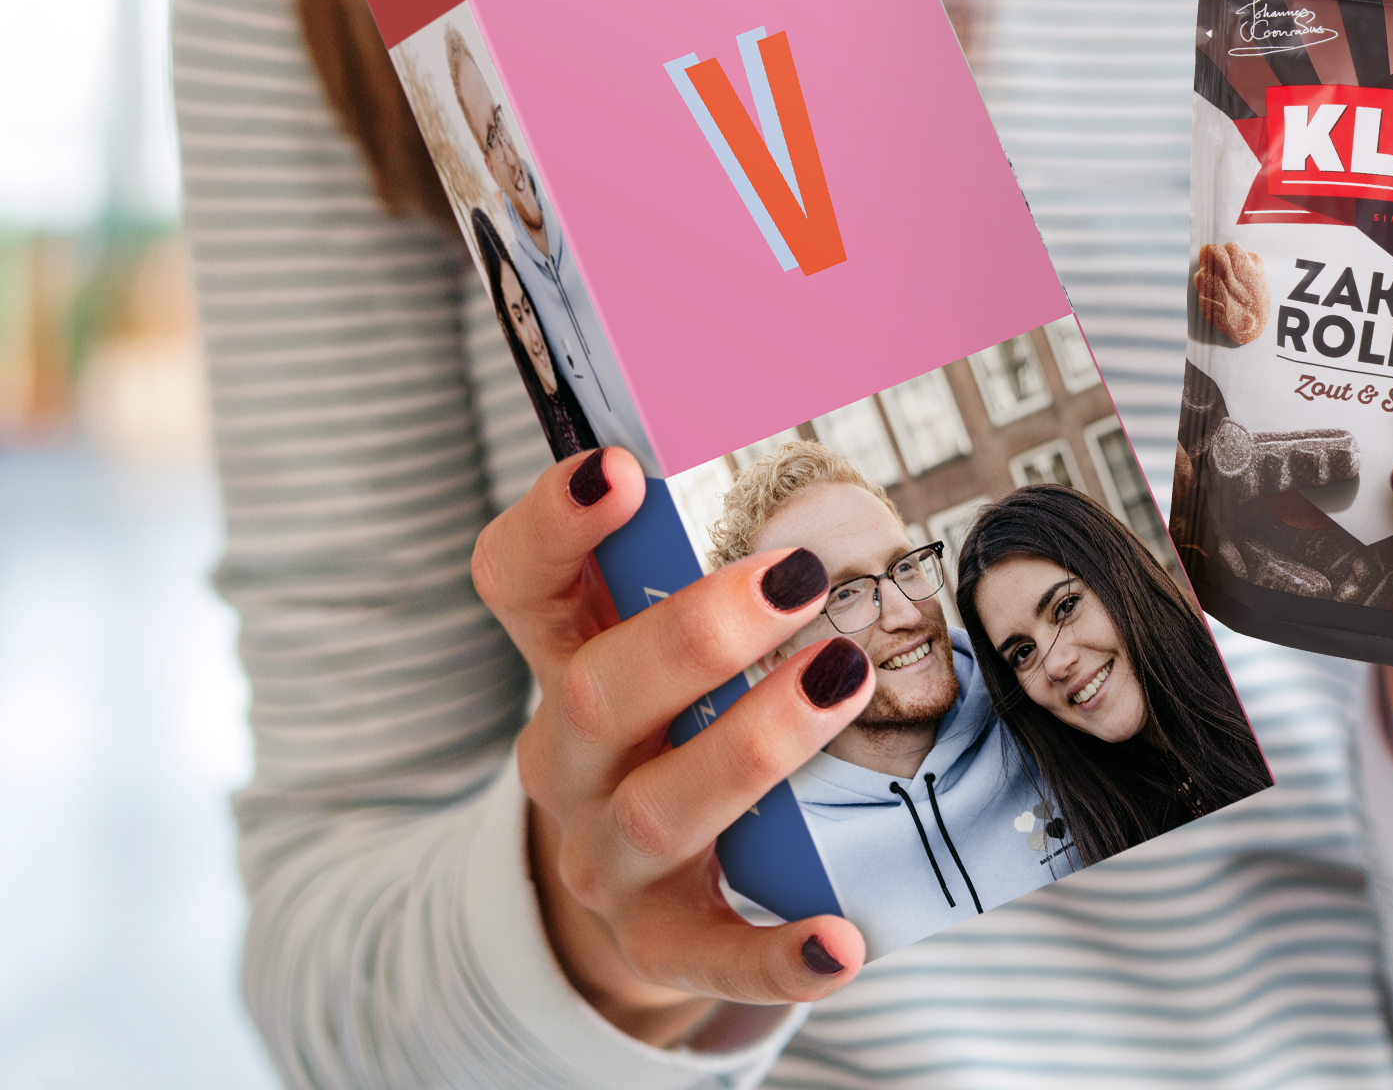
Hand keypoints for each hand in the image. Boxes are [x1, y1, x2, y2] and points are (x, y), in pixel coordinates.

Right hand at [470, 447, 874, 1041]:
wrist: (628, 879)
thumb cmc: (674, 716)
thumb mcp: (663, 634)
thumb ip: (708, 562)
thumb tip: (815, 478)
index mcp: (562, 653)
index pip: (518, 579)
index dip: (554, 523)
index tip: (618, 467)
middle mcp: (565, 754)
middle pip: (598, 690)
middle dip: (697, 631)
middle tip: (796, 576)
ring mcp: (603, 852)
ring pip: (660, 806)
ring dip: (755, 741)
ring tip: (844, 678)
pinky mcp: (657, 938)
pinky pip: (709, 955)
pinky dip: (773, 952)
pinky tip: (839, 941)